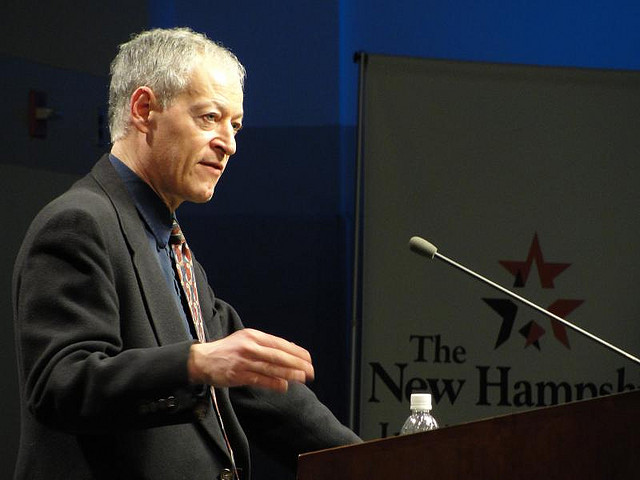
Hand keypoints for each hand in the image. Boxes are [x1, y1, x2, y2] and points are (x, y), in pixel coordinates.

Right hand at [187, 328, 314, 391]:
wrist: (203, 359)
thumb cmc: (228, 350)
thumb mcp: (246, 340)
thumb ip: (265, 345)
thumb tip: (289, 351)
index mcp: (253, 336)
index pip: (279, 343)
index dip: (295, 351)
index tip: (308, 358)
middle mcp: (250, 346)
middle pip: (278, 355)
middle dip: (297, 363)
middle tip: (311, 370)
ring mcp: (243, 361)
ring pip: (271, 368)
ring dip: (289, 373)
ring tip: (303, 377)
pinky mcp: (238, 375)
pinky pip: (260, 379)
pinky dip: (273, 383)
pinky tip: (284, 386)